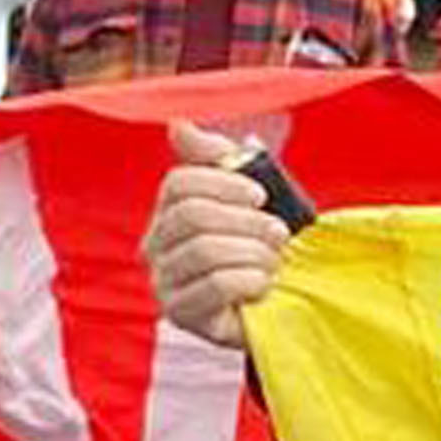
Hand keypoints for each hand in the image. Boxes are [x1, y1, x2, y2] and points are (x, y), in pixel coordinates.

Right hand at [145, 129, 295, 351]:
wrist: (285, 302)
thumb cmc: (264, 244)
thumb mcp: (253, 194)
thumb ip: (219, 158)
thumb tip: (179, 126)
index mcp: (169, 211)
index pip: (179, 183)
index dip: (225, 183)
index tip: (261, 196)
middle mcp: (155, 246)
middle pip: (192, 215)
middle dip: (248, 222)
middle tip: (279, 235)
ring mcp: (163, 282)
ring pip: (205, 251)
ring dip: (256, 254)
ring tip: (274, 262)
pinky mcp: (182, 314)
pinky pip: (217, 286)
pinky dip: (253, 281)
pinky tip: (264, 286)